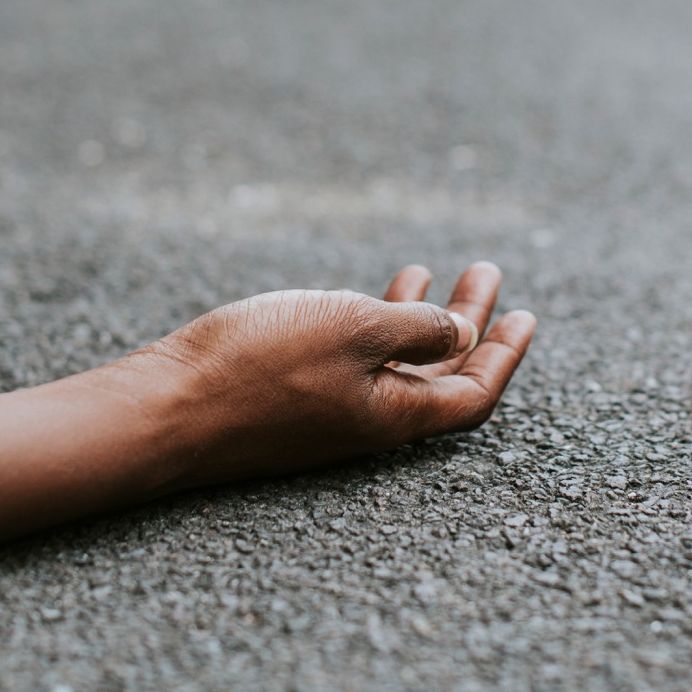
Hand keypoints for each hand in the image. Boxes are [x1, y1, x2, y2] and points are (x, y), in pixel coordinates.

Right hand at [119, 262, 535, 488]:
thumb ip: (416, 329)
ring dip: (420, 317)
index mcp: (395, 414)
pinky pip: (354, 360)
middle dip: (469, 322)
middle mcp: (368, 419)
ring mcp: (328, 410)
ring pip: (395, 362)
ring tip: (433, 272)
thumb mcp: (354, 328)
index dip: (504, 355)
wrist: (166, 407)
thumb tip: (462, 335)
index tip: (525, 315)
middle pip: (440, 373)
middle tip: (487, 275)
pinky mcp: (290, 396)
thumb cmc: (259, 364)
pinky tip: (367, 293)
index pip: (473, 392)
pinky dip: (373, 322)